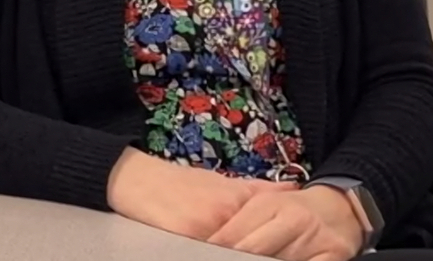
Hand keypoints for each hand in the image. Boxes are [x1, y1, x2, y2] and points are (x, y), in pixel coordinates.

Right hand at [107, 148, 296, 240]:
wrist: (139, 179)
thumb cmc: (181, 182)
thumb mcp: (221, 181)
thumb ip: (257, 189)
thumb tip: (293, 188)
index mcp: (237, 202)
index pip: (266, 235)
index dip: (276, 248)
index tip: (286, 255)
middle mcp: (225, 215)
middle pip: (252, 249)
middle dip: (259, 254)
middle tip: (268, 256)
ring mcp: (205, 230)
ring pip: (233, 255)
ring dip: (238, 256)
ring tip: (240, 256)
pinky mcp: (184, 242)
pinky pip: (206, 257)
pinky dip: (214, 257)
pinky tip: (217, 257)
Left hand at [208, 183, 364, 259]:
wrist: (339, 208)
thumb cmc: (293, 211)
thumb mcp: (264, 209)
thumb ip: (238, 228)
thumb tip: (210, 246)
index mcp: (267, 205)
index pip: (232, 236)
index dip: (214, 251)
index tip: (200, 256)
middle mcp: (290, 218)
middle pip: (252, 251)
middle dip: (234, 259)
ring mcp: (313, 238)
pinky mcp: (332, 255)